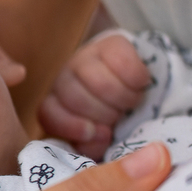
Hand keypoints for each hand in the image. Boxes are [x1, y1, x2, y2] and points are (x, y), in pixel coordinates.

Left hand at [39, 32, 149, 158]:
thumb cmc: (117, 117)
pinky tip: (140, 84)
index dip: (72, 126)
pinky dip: (137, 79)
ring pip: (99, 83)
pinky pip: (123, 63)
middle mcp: (65, 79)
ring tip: (132, 102)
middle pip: (75, 98)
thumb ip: (92, 146)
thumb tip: (95, 142)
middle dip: (105, 114)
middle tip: (120, 116)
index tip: (98, 133)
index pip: (48, 114)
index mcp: (57, 105)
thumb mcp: (102, 138)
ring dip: (123, 98)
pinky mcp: (112, 43)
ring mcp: (85, 58)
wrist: (143, 84)